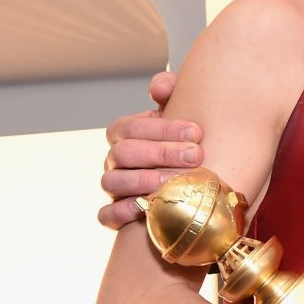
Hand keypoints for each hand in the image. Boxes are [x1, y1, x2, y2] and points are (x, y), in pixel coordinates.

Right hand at [98, 71, 204, 228]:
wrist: (187, 181)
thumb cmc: (182, 143)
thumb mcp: (179, 116)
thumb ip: (170, 93)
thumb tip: (160, 88)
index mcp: (125, 133)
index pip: (131, 126)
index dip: (162, 128)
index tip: (197, 132)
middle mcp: (115, 159)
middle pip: (124, 153)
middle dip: (161, 153)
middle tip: (195, 156)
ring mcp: (113, 186)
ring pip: (112, 182)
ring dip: (144, 182)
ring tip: (174, 183)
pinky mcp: (113, 213)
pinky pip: (107, 215)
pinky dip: (121, 212)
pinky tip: (145, 210)